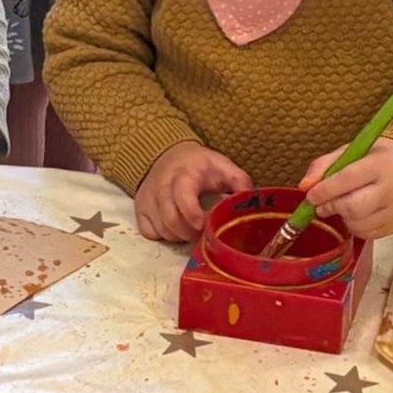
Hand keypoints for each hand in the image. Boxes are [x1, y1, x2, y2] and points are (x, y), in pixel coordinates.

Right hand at [135, 141, 252, 242]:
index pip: (182, 195)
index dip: (191, 213)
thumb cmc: (200, 165)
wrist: (168, 155)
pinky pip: (149, 232)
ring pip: (161, 229)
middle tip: (204, 235)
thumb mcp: (223, 167)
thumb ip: (240, 182)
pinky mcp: (140, 208)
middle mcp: (162, 186)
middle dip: (189, 233)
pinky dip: (163, 236)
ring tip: (192, 230)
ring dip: (179, 236)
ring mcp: (148, 198)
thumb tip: (252, 203)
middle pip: (170, 218)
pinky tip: (176, 229)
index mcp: (184, 174)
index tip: (202, 225)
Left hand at [299, 136, 392, 239]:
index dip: (325, 189)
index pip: (349, 178)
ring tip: (341, 206)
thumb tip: (305, 186)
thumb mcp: (351, 152)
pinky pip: (366, 234)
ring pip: (358, 223)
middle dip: (331, 206)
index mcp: (381, 164)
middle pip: (354, 206)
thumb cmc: (376, 160)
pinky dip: (353, 226)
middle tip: (322, 205)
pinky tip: (354, 215)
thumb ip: (324, 165)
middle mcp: (391, 188)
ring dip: (341, 218)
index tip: (311, 195)